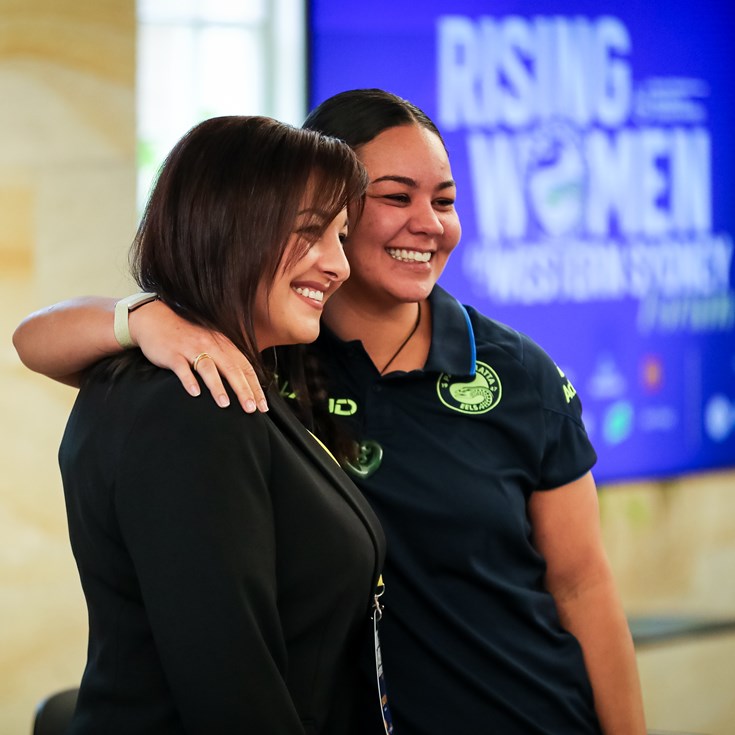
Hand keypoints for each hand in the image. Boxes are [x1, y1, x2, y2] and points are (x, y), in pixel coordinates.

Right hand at [129, 300, 267, 412]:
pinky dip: (189, 380)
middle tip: (251, 409)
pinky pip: (182, 368)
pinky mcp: (172, 354)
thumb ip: (228, 359)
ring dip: (217, 387)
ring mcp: (191, 349)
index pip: (245, 367)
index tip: (263, 406)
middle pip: (231, 369)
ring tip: (225, 404)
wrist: (156, 320)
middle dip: (243, 390)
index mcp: (223, 345)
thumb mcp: (212, 344)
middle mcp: (210, 345)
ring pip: (208, 368)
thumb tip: (247, 383)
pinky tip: (195, 393)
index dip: (255, 387)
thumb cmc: (188, 337)